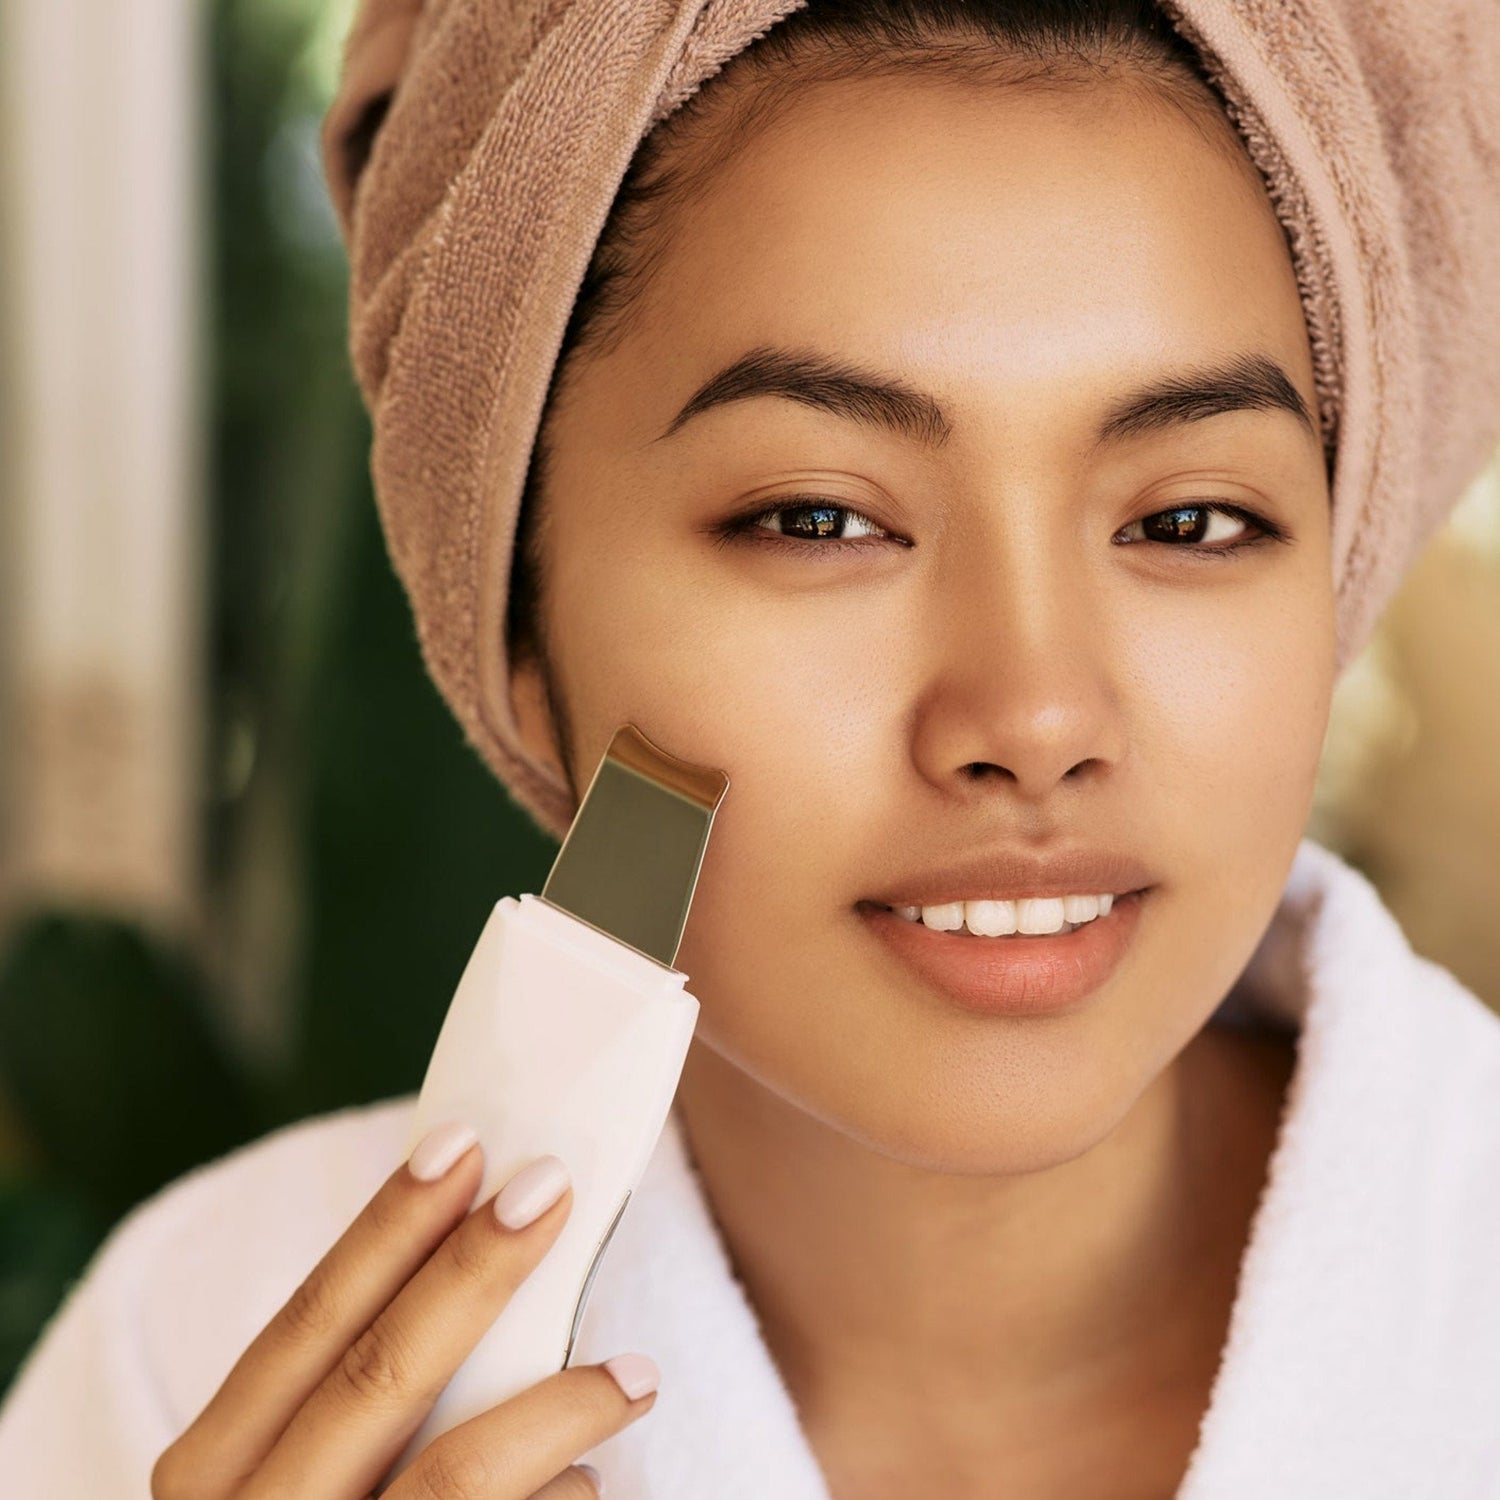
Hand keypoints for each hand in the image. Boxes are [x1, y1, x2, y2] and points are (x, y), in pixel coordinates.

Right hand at [151, 1122, 655, 1497]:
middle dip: (472, 1272)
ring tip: (636, 1373)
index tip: (461, 1143)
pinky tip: (592, 1489)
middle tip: (551, 1189)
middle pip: (377, 1377)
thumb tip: (470, 1261)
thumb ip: (340, 1398)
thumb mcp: (283, 1476)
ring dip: (558, 1409)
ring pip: (453, 1479)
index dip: (384, 1228)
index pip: (304, 1324)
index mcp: (212, 1473)